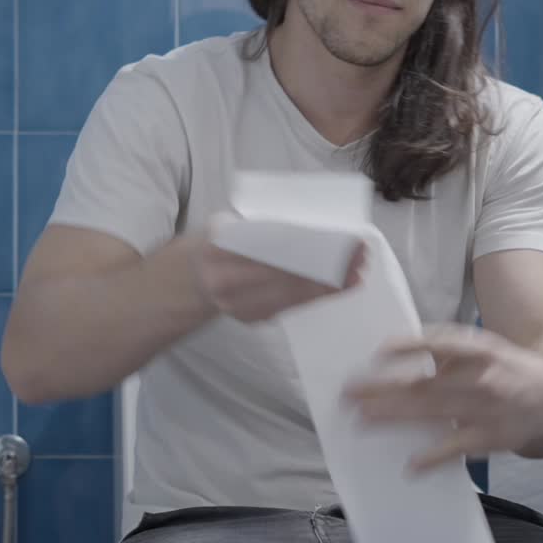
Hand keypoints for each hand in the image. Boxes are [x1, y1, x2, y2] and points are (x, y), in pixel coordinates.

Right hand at [190, 235, 366, 323]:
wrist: (184, 285)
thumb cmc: (211, 245)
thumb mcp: (224, 224)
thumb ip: (256, 224)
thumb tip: (305, 221)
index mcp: (218, 248)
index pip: (270, 247)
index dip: (306, 246)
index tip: (336, 239)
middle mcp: (226, 282)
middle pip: (287, 275)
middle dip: (327, 267)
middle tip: (358, 256)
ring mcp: (238, 307)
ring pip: (293, 296)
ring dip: (329, 285)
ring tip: (357, 272)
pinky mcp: (252, 320)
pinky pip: (291, 307)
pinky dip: (316, 295)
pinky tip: (339, 287)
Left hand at [343, 324, 542, 471]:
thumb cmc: (509, 368)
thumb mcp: (484, 348)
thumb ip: (447, 351)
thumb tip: (399, 351)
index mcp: (480, 349)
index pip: (442, 343)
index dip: (412, 346)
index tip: (380, 352)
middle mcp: (484, 377)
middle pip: (427, 382)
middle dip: (385, 388)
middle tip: (349, 393)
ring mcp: (489, 409)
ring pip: (436, 413)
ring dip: (396, 416)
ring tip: (364, 419)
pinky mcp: (494, 438)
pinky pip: (458, 448)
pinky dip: (434, 457)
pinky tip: (410, 465)